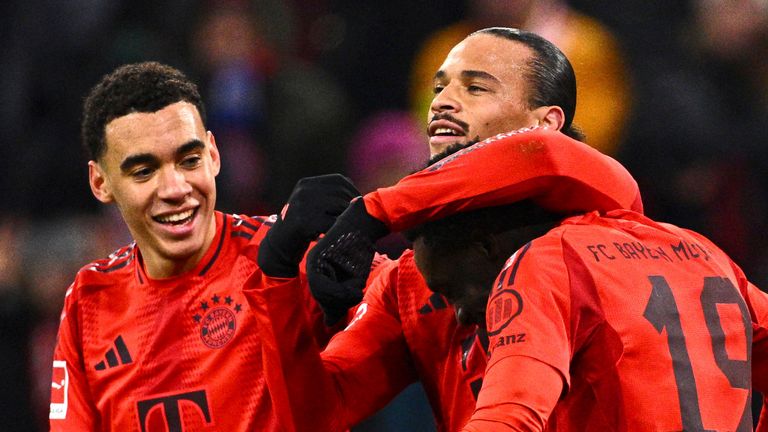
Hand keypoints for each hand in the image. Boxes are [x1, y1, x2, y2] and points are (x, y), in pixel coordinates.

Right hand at [258, 174, 358, 277]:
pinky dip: (339, 228)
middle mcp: (304, 191)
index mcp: (306, 183)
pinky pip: (332, 223)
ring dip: (347, 217)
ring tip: (346, 225)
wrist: (279, 243)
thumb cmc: (302, 224)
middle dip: (352, 205)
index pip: (339, 180)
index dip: (352, 190)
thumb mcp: (310, 203)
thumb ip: (329, 197)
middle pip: (340, 193)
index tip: (358, 202)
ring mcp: (303, 206)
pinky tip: (338, 233)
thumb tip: (360, 199)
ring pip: (339, 206)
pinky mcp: (304, 222)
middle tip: (355, 217)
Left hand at [307, 199, 388, 324]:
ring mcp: (313, 261)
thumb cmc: (360, 251)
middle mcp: (313, 266)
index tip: (352, 298)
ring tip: (357, 291)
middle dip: (339, 302)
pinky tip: (355, 286)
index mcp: (319, 272)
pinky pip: (324, 284)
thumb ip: (340, 299)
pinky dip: (340, 291)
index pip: (323, 299)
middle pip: (321, 298)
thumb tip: (329, 324)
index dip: (337, 305)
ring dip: (342, 298)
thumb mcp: (352, 280)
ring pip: (322, 293)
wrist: (363, 225)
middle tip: (356, 295)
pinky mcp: (318, 257)